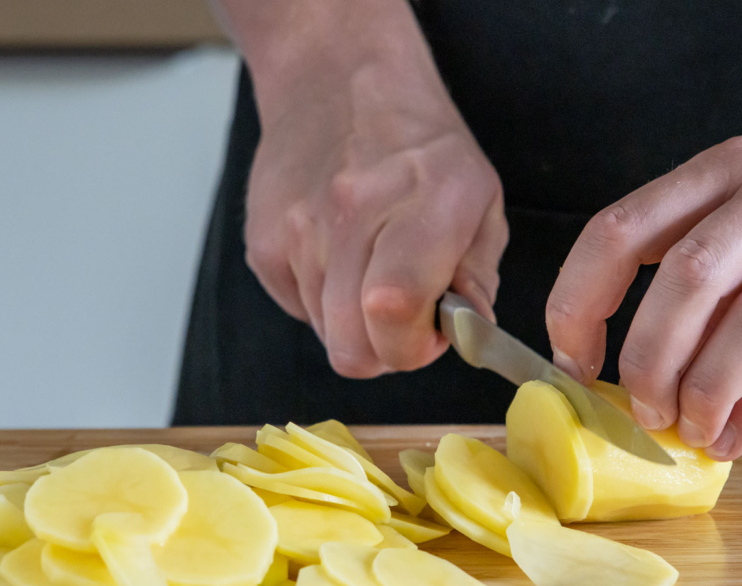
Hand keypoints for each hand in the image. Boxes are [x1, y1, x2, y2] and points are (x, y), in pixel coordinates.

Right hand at [233, 0, 506, 376]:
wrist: (337, 79)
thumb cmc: (419, 144)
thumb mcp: (479, 198)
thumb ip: (478, 275)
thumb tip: (468, 333)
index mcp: (423, 204)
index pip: (395, 313)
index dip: (414, 347)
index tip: (432, 330)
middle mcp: (353, 215)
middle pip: (353, 351)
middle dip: (385, 350)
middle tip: (404, 314)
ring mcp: (298, 231)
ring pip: (326, 336)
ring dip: (353, 321)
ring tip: (370, 268)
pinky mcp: (262, 244)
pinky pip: (297, 310)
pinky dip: (321, 300)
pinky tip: (337, 255)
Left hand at [546, 26, 741, 459]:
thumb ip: (698, 242)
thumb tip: (637, 349)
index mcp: (723, 166)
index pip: (620, 230)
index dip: (579, 303)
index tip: (572, 360)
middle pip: (687, 280)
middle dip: (649, 360)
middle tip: (639, 408)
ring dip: (707, 391)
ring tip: (688, 431)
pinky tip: (737, 434)